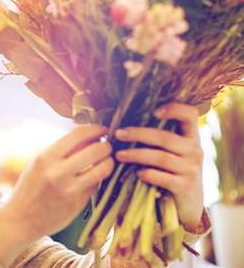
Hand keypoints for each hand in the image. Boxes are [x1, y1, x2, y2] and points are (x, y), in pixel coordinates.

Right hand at [0, 124, 113, 264]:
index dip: (94, 129)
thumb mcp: (39, 164)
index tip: (101, 129)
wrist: (21, 219)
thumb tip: (87, 136)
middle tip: (107, 146)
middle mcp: (58, 173)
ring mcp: (69, 190)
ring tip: (108, 160)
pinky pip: (96, 185)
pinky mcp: (78, 204)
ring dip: (109, 162)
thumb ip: (60, 151)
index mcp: (46, 158)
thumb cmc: (30, 187)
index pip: (78, 135)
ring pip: (102, 169)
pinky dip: (99, 178)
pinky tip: (95, 175)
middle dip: (106, 146)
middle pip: (95, 150)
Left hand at [114, 102, 204, 230]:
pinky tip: (137, 174)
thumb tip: (125, 124)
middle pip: (164, 137)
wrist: (189, 202)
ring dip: (136, 155)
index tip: (153, 112)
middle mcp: (195, 150)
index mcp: (191, 137)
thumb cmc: (173, 170)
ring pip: (160, 157)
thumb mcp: (173, 151)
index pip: (190, 114)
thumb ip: (158, 137)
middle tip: (118, 134)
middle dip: (138, 134)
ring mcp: (192, 169)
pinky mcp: (186, 187)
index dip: (174, 109)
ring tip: (119, 155)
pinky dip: (147, 174)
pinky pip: (163, 178)